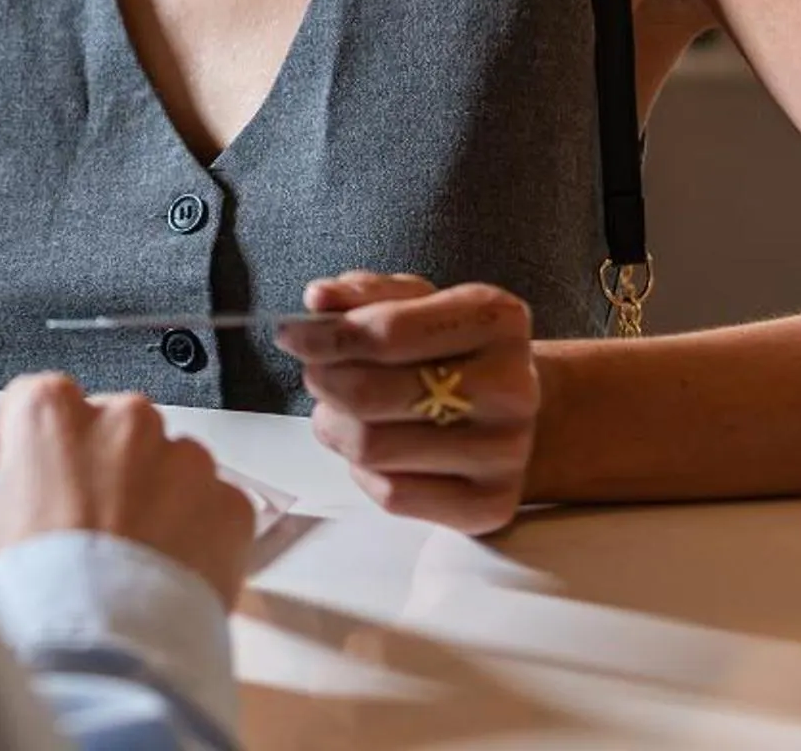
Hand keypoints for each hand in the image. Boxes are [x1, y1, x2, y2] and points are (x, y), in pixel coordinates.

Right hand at [0, 372, 260, 606]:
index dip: (22, 440)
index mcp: (51, 417)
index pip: (33, 399)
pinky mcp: (230, 505)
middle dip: (98, 469)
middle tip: (81, 526)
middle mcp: (122, 422)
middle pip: (109, 428)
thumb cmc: (41, 600)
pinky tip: (168, 572)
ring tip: (130, 557)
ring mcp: (184, 460)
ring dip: (152, 496)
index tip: (23, 469)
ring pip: (168, 463)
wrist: (106, 658)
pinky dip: (198, 532)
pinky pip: (214, 507)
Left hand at [273, 273, 540, 535]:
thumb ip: (365, 294)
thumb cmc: (450, 348)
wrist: (509, 410)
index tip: (288, 335)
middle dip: (323, 381)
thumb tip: (318, 299)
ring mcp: (506, 452)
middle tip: (315, 373)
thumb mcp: (416, 302)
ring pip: (372, 448)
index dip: (323, 336)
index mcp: (497, 320)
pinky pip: (392, 494)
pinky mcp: (489, 505)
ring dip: (335, 425)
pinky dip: (362, 471)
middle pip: (369, 394)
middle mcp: (512, 387)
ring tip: (341, 409)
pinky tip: (375, 448)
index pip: (386, 332)